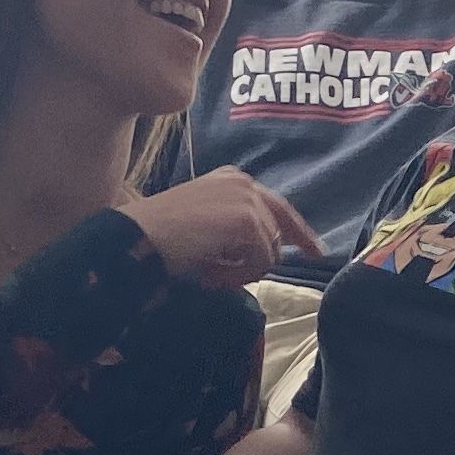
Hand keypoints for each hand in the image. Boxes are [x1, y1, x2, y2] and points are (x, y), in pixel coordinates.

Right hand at [133, 170, 317, 292]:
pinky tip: (210, 274)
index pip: (278, 207)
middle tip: (239, 274)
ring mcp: (248, 200)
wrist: (138, 238)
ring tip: (209, 273)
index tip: (316, 252)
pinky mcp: (247, 220)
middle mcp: (244, 183)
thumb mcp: (206, 225)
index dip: (299, 232)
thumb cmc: (161, 236)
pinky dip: (237, 275)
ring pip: (269, 252)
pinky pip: (260, 261)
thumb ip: (237, 230)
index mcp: (232, 179)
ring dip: (242, 271)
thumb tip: (268, 252)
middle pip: (280, 230)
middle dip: (265, 260)